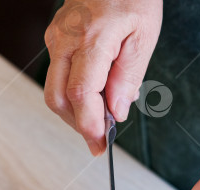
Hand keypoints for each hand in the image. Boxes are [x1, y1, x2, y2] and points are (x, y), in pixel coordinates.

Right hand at [43, 0, 162, 154]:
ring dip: (75, 112)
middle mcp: (65, 40)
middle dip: (78, 125)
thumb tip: (116, 112)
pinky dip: (74, 94)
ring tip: (101, 120)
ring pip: (54, 91)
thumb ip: (128, 77)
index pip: (80, 95)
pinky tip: (94, 97)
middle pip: (58, 99)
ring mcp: (55, 39)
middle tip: (100, 141)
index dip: (90, 125)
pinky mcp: (55, 39)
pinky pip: (58, 76)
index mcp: (90, 39)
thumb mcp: (144, 36)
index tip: (101, 144)